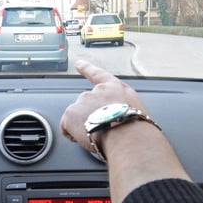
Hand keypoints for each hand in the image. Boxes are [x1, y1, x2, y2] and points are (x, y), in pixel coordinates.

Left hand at [61, 61, 190, 202]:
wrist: (127, 136)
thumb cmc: (135, 129)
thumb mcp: (136, 110)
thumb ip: (123, 106)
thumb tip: (119, 115)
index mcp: (115, 88)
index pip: (98, 75)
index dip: (87, 68)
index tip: (78, 63)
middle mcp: (98, 91)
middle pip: (88, 103)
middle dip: (90, 116)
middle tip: (102, 130)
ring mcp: (83, 101)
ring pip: (78, 116)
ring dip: (83, 125)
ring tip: (97, 136)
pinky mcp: (71, 114)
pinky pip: (66, 127)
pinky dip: (71, 134)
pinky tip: (82, 139)